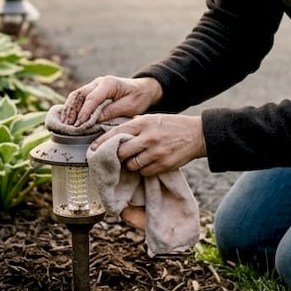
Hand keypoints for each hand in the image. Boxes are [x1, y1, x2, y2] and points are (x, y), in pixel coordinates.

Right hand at [60, 75, 162, 125]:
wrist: (143, 89)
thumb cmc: (138, 97)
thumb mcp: (130, 106)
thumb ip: (112, 111)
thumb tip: (95, 120)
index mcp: (109, 83)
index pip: (92, 98)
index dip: (84, 112)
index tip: (79, 124)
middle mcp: (98, 82)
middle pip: (80, 94)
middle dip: (72, 110)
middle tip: (68, 126)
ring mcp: (94, 86)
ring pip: (76, 95)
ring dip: (69, 109)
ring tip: (65, 124)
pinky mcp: (92, 91)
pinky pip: (78, 98)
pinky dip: (72, 108)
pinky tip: (68, 119)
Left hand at [89, 113, 204, 176]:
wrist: (197, 134)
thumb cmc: (171, 125)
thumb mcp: (152, 119)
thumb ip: (134, 125)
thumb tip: (113, 134)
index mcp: (143, 123)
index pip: (115, 133)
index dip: (101, 143)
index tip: (93, 149)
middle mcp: (148, 137)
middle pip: (121, 153)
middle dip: (117, 156)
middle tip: (116, 157)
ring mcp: (156, 153)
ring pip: (132, 165)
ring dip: (131, 164)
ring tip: (136, 159)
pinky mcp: (164, 165)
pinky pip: (145, 172)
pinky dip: (143, 170)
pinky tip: (148, 163)